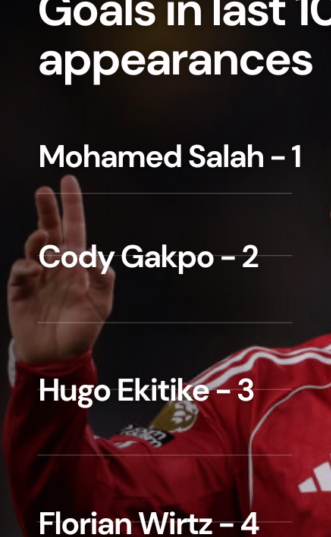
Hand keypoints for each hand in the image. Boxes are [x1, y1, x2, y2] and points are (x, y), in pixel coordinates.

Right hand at [8, 175, 113, 364]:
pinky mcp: (20, 288)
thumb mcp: (101, 306)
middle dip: (47, 209)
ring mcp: (37, 275)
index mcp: (77, 264)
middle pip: (50, 230)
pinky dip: (26, 267)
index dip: (71, 205)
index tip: (68, 180)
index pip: (74, 229)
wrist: (57, 356)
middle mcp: (56, 265)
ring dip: (38, 239)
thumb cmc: (81, 330)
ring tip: (43, 238)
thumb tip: (95, 255)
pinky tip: (34, 272)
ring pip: (35, 246)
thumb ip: (103, 281)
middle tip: (44, 190)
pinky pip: (21, 270)